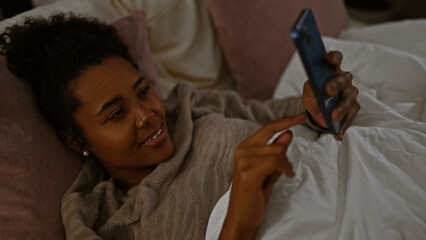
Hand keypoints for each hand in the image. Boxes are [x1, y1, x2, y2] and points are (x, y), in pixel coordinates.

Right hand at [219, 114, 306, 239]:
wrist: (241, 216)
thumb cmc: (253, 194)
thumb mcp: (268, 169)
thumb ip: (276, 151)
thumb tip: (288, 133)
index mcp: (245, 147)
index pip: (268, 127)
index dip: (286, 120)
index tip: (302, 115)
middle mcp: (242, 150)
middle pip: (276, 142)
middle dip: (286, 156)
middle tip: (285, 170)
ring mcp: (243, 161)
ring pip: (278, 152)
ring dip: (286, 165)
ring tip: (283, 175)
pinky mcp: (248, 173)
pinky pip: (276, 162)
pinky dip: (286, 169)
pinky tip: (286, 176)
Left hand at [302, 51, 359, 139]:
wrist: (317, 111)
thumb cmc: (314, 95)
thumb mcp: (308, 91)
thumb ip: (310, 85)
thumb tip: (313, 84)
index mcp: (333, 70)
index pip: (336, 59)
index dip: (333, 57)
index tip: (326, 58)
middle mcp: (345, 80)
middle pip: (343, 80)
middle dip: (335, 85)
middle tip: (327, 90)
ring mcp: (351, 94)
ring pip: (348, 100)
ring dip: (341, 108)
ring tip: (332, 116)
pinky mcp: (354, 108)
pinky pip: (350, 117)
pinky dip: (343, 125)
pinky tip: (337, 132)